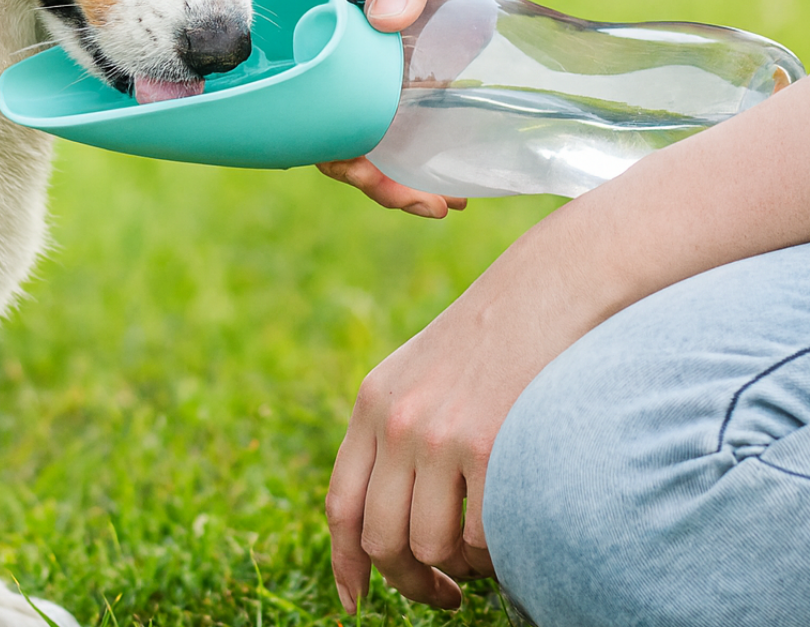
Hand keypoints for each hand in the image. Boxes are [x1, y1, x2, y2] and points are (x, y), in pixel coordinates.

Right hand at [314, 0, 648, 213]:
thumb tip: (385, 19)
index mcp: (320, 12)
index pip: (292, 77)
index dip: (304, 127)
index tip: (346, 159)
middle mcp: (334, 50)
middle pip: (322, 122)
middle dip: (357, 169)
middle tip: (403, 195)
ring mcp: (366, 73)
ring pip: (358, 138)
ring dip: (389, 180)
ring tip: (435, 204)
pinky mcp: (398, 87)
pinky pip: (394, 135)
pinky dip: (414, 167)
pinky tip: (449, 190)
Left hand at [325, 283, 540, 611]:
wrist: (543, 289)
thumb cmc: (487, 338)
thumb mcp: (417, 373)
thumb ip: (392, 431)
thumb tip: (388, 514)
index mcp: (372, 404)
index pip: (341, 505)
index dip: (344, 564)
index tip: (354, 601)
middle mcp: (397, 422)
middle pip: (381, 539)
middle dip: (409, 582)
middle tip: (441, 594)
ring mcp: (441, 436)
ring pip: (430, 548)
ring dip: (457, 566)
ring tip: (480, 551)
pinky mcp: (490, 448)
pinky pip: (480, 538)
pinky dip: (494, 552)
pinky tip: (507, 530)